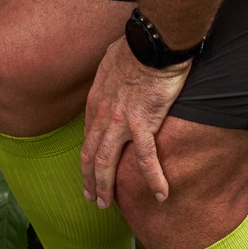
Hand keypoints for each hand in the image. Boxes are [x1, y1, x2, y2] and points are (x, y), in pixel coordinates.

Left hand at [81, 37, 192, 209]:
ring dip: (105, 186)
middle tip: (92, 198)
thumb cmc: (135, 48)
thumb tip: (112, 77)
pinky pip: (146, 157)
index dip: (87, 158)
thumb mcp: (110, 63)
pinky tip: (161, 195)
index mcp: (96, 102)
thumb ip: (109, 78)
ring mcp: (120, 122)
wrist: (151, 43)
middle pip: (90, 155)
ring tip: (107, 205)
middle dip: (89, 180)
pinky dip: (153, 178)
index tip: (89, 172)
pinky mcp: (142, 123)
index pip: (88, 137)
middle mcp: (102, 115)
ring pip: (106, 162)